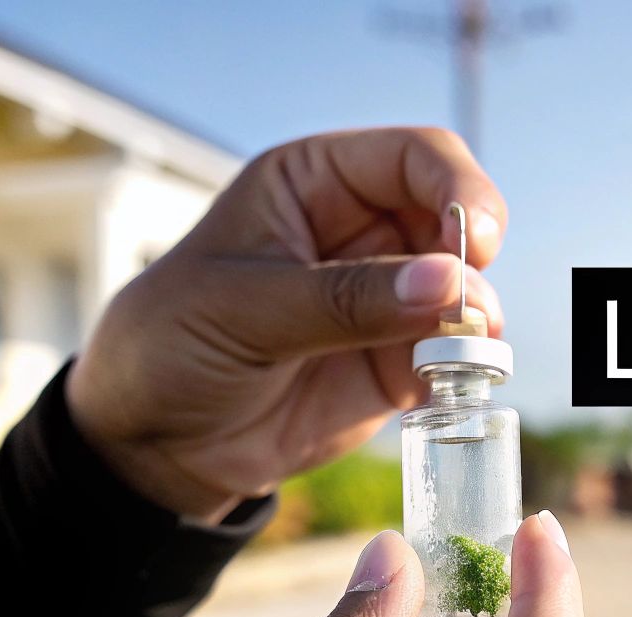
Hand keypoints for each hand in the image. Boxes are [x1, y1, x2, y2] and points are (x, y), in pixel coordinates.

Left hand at [66, 128, 509, 520]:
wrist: (155, 444)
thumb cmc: (171, 347)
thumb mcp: (243, 311)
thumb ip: (345, 297)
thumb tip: (448, 282)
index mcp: (314, 183)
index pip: (413, 158)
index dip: (457, 188)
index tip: (473, 241)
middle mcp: (361, 231)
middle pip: (456, 220)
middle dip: (473, 262)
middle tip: (469, 312)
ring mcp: (387, 297)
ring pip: (468, 289)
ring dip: (476, 321)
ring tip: (452, 358)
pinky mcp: (399, 361)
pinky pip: (459, 354)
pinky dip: (467, 369)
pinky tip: (444, 387)